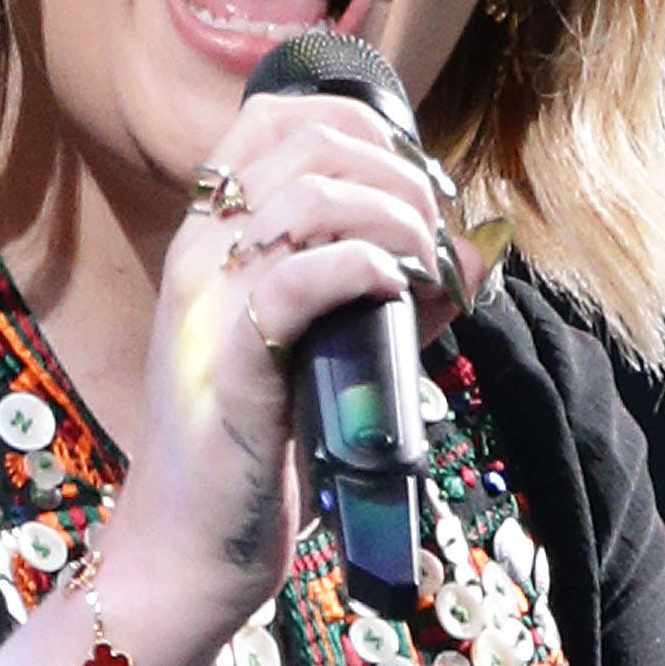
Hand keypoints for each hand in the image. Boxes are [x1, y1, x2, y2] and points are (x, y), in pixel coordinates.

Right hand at [108, 90, 481, 647]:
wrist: (191, 547)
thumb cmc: (260, 449)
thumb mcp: (325, 350)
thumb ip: (387, 295)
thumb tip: (473, 255)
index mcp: (211, 240)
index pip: (272, 118)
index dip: (358, 123)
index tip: (413, 177)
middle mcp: (199, 255)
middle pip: (305, 144)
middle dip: (397, 173)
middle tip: (435, 234)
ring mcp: (207, 305)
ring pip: (307, 197)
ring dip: (394, 218)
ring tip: (426, 270)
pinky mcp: (230, 364)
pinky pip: (299, 279)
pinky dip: (364, 268)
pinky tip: (396, 292)